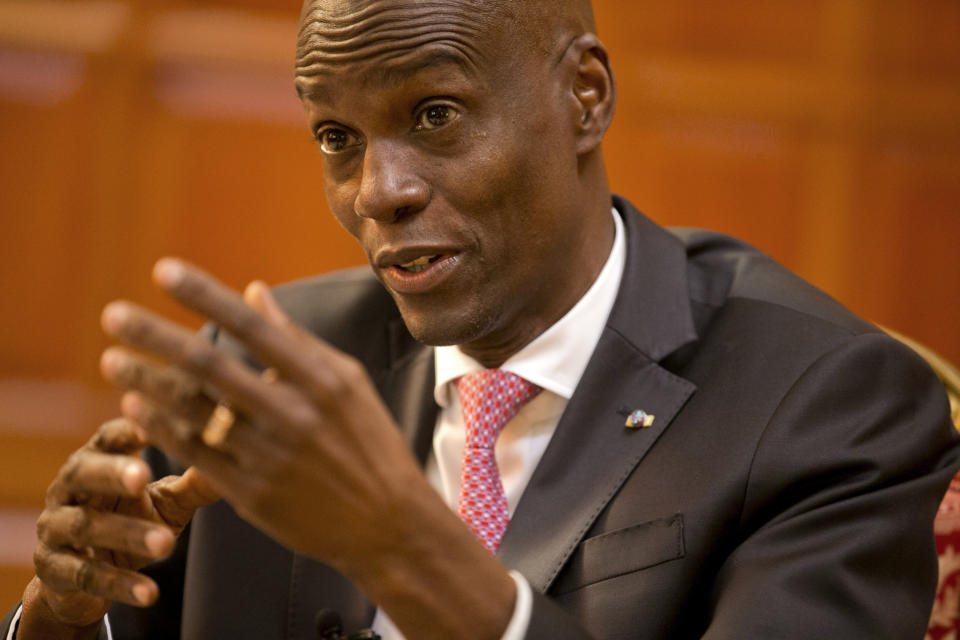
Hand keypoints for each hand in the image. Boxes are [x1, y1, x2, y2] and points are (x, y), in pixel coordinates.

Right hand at [21, 417, 218, 636]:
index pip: (108, 438)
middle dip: (112, 474)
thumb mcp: (165, 500)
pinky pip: (87, 577)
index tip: (152, 427)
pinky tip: (151, 594)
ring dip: (127, 535)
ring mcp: (55, 529)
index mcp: (96, 460)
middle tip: (143, 475)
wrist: (87, 575)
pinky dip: (120, 585)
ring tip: (167, 544)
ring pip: (87, 528)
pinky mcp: (54, 570)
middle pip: (84, 474)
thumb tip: (233, 460)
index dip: (127, 431)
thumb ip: (194, 483)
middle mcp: (68, 489)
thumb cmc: (133, 518)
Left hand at [98, 258, 515, 637]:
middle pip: (209, 365)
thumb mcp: (348, 382)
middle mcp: (292, 412)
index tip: (163, 270)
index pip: (250, 325)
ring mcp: (269, 454)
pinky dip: (163, 428)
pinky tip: (137, 408)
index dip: (203, 295)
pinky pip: (195, 453)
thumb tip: (255, 291)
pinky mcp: (252, 492)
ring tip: (113, 360)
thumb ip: (298, 338)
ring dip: (146, 382)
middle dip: (156, 335)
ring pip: (192, 411)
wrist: (388, 521)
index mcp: (320, 378)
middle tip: (114, 314)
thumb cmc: (370, 443)